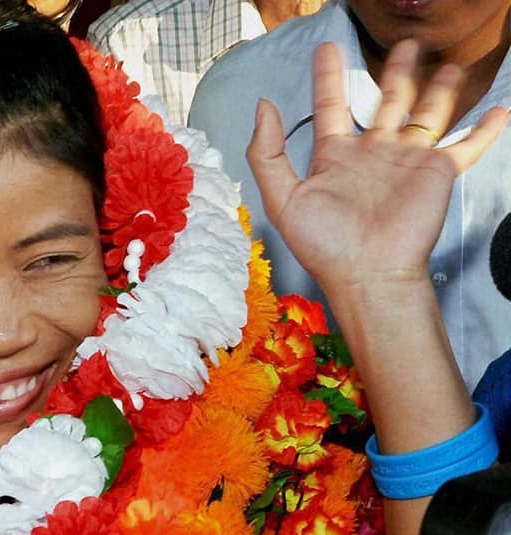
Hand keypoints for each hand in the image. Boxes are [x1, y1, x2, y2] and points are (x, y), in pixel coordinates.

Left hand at [247, 40, 507, 296]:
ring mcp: (406, 162)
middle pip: (387, 101)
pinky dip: (485, 130)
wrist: (366, 274)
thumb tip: (263, 107)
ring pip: (427, 114)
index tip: (326, 50)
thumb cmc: (323, 245)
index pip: (331, 106)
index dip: (328, 77)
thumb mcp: (282, 198)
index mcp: (334, 157)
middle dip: (397, 72)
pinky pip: (465, 147)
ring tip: (447, 64)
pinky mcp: (436, 174)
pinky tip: (499, 111)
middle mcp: (372, 154)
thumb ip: (267, 153)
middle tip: (405, 44)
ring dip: (438, 89)